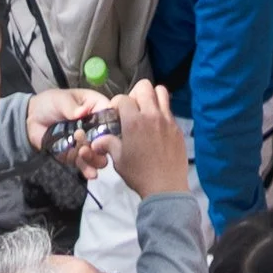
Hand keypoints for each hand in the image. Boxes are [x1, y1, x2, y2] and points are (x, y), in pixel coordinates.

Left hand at [26, 90, 115, 165]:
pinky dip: (88, 169)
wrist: (31, 120)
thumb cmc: (50, 103)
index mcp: (95, 108)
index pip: (110, 116)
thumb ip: (71, 107)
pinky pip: (84, 164)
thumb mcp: (60, 100)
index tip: (106, 133)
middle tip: (88, 145)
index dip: (111, 125)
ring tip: (83, 153)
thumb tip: (82, 112)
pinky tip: (92, 174)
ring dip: (94, 157)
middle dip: (102, 145)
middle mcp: (94, 127)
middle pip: (106, 139)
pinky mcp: (75, 156)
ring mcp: (85, 143)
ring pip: (98, 154)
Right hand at [110, 81, 191, 197]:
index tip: (115, 113)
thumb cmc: (139, 173)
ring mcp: (167, 118)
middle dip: (134, 93)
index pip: (123, 99)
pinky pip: (169, 108)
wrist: (165, 186)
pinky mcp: (176, 125)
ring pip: (160, 91)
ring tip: (145, 110)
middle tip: (131, 109)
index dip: (116, 103)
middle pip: (144, 86)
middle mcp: (151, 114)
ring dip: (151, 96)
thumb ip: (108, 145)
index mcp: (134, 122)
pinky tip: (156, 125)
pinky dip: (161, 109)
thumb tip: (96, 141)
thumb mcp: (119, 160)